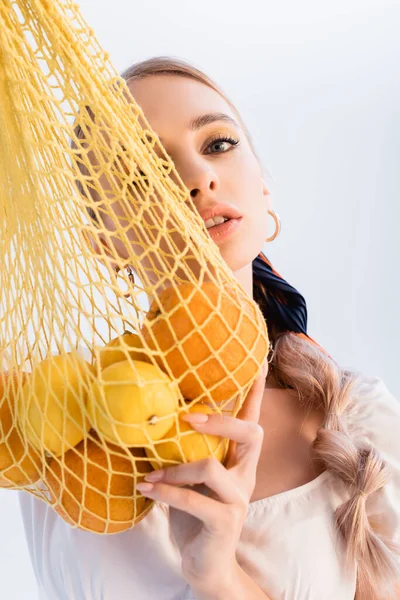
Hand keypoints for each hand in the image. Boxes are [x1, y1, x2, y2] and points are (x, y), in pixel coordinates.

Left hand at [136, 360, 268, 592]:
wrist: (206, 565)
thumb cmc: (195, 515)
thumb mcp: (192, 479)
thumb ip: (187, 452)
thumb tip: (157, 418)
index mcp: (239, 462)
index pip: (251, 421)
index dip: (255, 393)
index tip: (258, 363)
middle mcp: (246, 476)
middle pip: (249, 434)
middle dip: (219, 420)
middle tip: (185, 416)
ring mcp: (238, 499)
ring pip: (210, 466)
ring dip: (175, 468)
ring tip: (150, 472)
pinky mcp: (225, 522)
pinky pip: (193, 499)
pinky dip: (165, 491)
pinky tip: (145, 487)